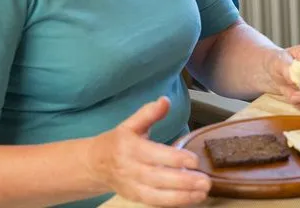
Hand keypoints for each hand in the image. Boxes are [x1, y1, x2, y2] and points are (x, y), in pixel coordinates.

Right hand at [86, 97, 210, 205]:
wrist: (94, 165)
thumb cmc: (117, 142)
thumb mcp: (130, 124)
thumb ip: (149, 113)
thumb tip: (166, 100)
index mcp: (130, 149)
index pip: (155, 155)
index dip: (175, 159)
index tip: (195, 160)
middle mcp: (131, 170)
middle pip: (158, 178)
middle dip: (183, 182)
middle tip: (205, 181)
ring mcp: (132, 187)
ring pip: (157, 196)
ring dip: (181, 197)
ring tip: (202, 193)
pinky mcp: (134, 198)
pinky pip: (154, 203)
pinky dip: (172, 203)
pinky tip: (191, 199)